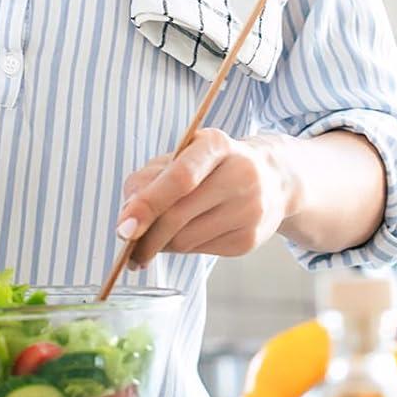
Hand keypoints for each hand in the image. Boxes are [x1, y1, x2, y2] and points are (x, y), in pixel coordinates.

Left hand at [116, 129, 296, 266]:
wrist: (273, 179)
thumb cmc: (212, 165)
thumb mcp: (181, 156)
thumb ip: (149, 178)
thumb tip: (128, 214)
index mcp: (216, 145)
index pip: (179, 178)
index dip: (148, 204)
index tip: (124, 228)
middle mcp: (240, 175)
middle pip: (179, 215)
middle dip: (145, 236)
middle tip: (126, 245)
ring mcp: (249, 210)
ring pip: (186, 240)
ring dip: (160, 243)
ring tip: (152, 238)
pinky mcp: (250, 239)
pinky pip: (200, 251)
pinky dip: (181, 248)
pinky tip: (183, 236)